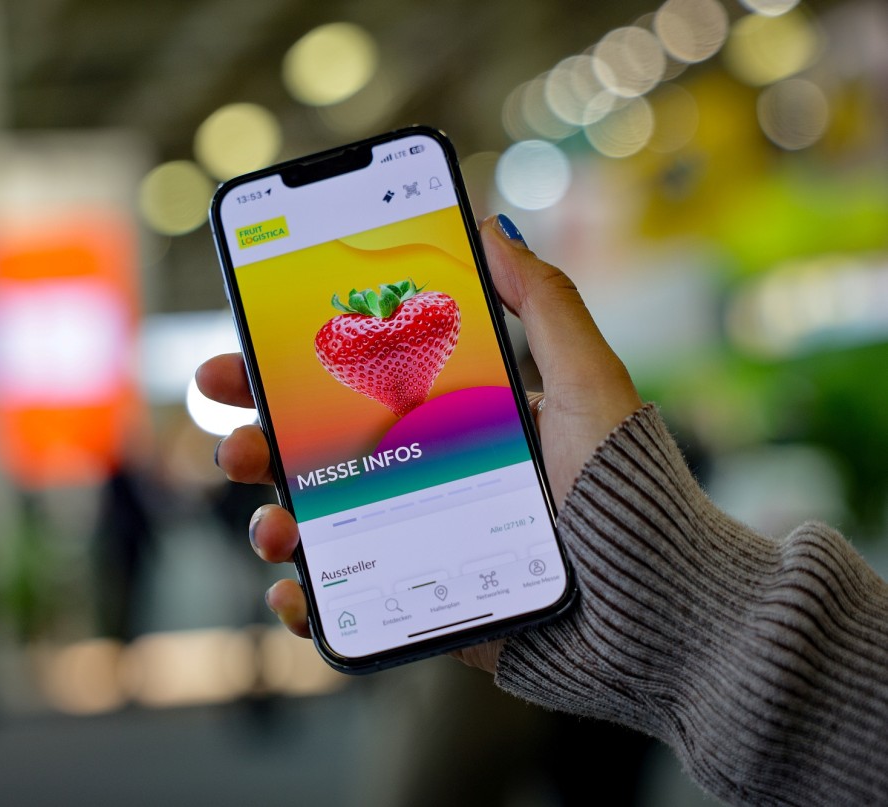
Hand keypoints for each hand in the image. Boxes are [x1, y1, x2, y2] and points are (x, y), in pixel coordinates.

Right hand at [195, 215, 641, 672]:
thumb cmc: (633, 491)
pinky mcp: (420, 606)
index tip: (240, 352)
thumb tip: (492, 228)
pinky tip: (294, 594)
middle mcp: (425, 478)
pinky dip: (304, 601)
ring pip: (318, 528)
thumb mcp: (594, 382)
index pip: (353, 387)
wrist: (665, 613)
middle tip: (233, 441)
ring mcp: (417, 544)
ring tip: (273, 528)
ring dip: (271, 524)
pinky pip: (345, 601)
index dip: (288, 372)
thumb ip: (546, 304)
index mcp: (452, 421)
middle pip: (317, 455)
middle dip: (257, 442)